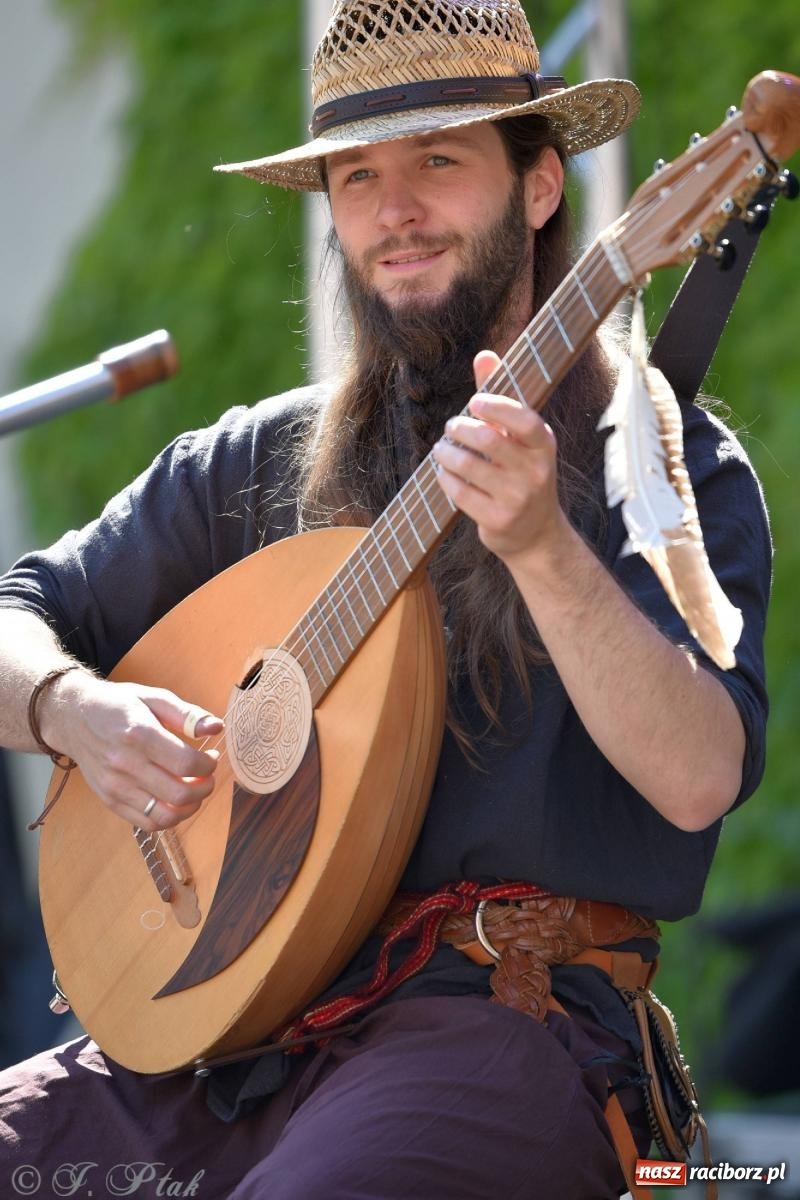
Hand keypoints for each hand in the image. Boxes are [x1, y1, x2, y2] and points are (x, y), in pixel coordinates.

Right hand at [41, 671, 222, 829]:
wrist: (74, 717)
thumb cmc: (118, 705)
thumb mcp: (154, 698)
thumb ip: (187, 714)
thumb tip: (216, 728)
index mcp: (139, 734)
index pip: (185, 764)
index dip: (208, 765)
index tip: (211, 757)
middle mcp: (125, 764)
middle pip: (179, 794)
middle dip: (205, 788)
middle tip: (207, 775)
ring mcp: (115, 786)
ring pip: (166, 815)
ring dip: (190, 806)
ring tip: (193, 789)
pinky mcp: (110, 800)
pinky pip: (147, 823)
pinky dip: (169, 817)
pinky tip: (175, 800)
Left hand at [432, 350, 567, 563]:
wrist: (536, 534)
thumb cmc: (522, 474)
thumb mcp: (519, 439)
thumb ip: (500, 398)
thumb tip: (484, 355)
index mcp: (544, 445)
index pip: (525, 420)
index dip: (497, 407)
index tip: (474, 402)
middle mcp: (535, 472)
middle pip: (488, 440)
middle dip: (460, 429)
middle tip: (450, 427)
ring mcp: (517, 499)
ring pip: (468, 466)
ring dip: (446, 453)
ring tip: (441, 449)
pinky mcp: (497, 520)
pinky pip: (460, 493)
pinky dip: (445, 478)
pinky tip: (443, 472)